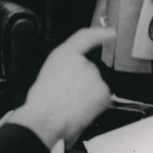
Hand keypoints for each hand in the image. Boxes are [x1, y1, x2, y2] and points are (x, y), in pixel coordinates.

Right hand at [10, 28, 114, 147]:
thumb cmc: (42, 100)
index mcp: (65, 54)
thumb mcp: (48, 72)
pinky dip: (94, 102)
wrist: (47, 118)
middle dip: (83, 80)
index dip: (99, 34)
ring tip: (72, 102)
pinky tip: (81, 107)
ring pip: (96, 84)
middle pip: (90, 68)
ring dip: (88, 92)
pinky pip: (102, 96)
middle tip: (68, 93)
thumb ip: (65, 66)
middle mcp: (83, 62)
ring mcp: (95, 76)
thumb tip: (74, 71)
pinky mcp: (104, 91)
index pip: (86, 37)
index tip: (109, 34)